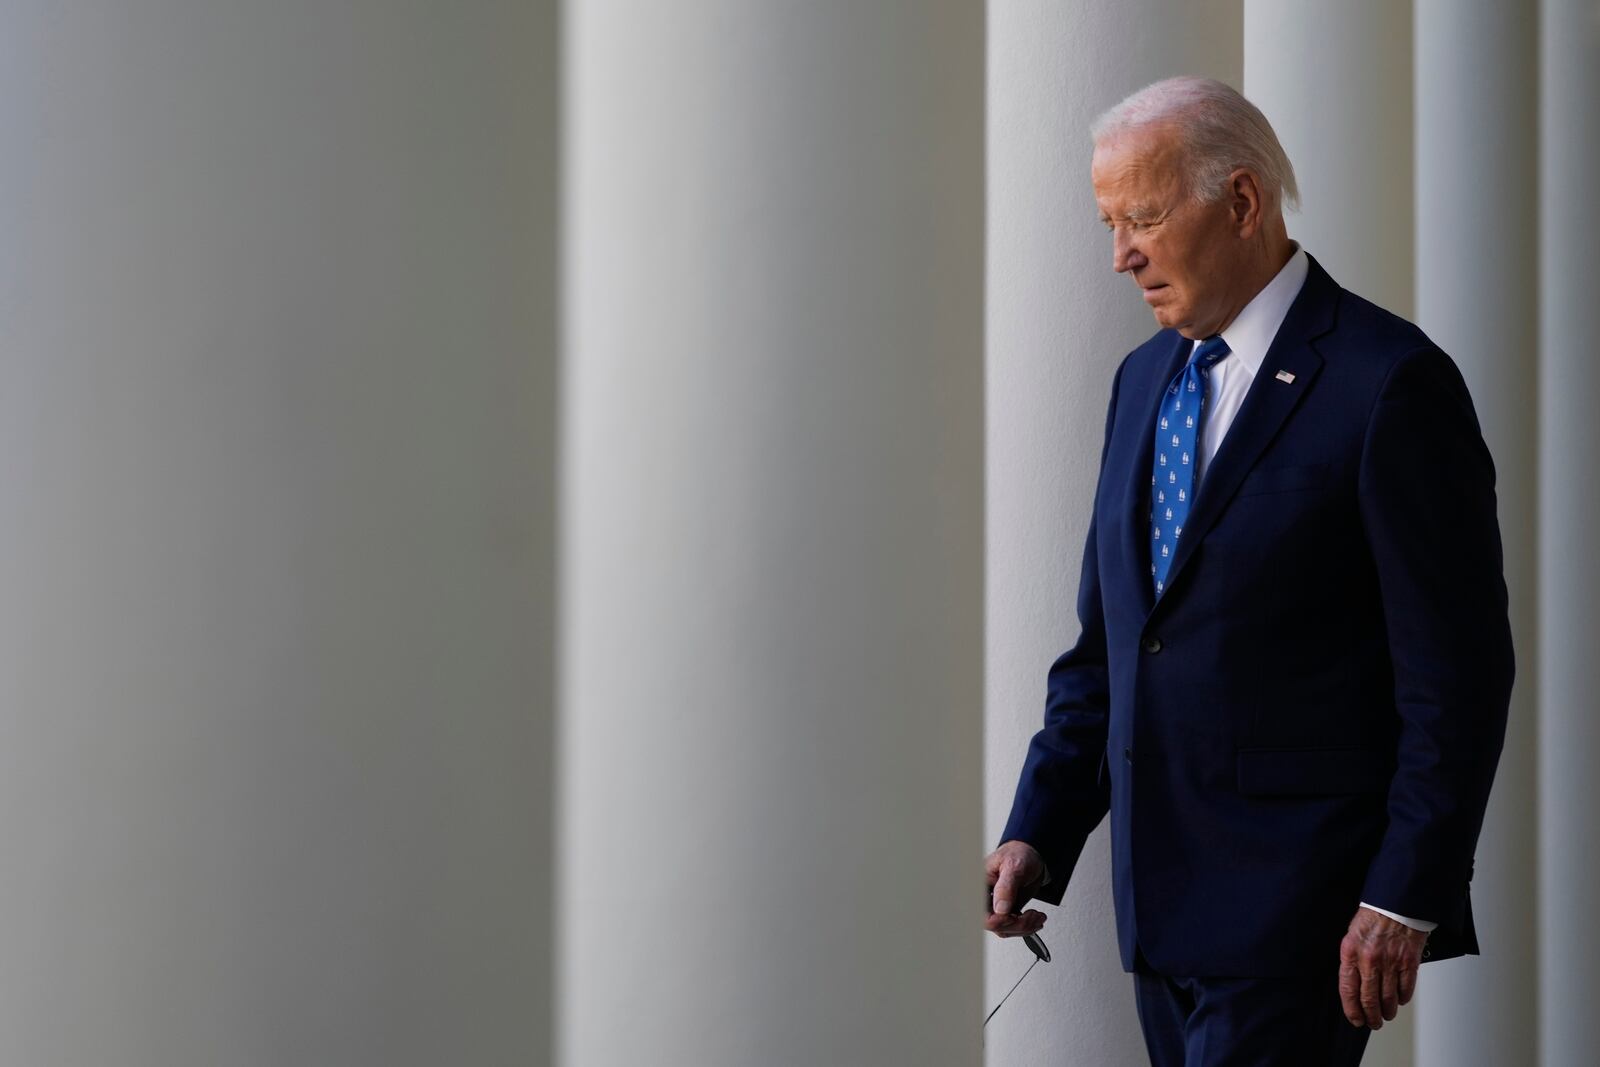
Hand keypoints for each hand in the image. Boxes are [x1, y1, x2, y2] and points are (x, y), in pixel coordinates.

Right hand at [983, 840, 1048, 938]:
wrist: (1031, 855)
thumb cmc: (1019, 854)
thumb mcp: (1014, 866)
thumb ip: (1006, 888)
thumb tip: (1000, 909)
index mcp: (979, 885)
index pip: (981, 912)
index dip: (998, 920)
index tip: (1015, 916)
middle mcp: (985, 897)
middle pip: (993, 924)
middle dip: (1015, 925)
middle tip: (1031, 916)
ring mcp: (996, 905)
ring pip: (1004, 929)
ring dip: (1023, 927)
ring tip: (1036, 916)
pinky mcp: (1006, 910)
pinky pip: (1012, 926)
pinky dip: (1026, 926)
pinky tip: (1034, 918)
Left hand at [1338, 906, 1427, 1028]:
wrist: (1395, 904)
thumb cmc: (1372, 919)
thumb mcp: (1351, 936)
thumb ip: (1351, 961)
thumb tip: (1353, 988)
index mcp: (1350, 952)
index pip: (1348, 990)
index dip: (1351, 1009)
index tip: (1355, 1019)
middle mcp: (1369, 959)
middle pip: (1369, 999)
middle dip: (1371, 1016)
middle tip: (1373, 1023)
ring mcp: (1391, 962)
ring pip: (1388, 998)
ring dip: (1387, 1012)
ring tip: (1386, 1015)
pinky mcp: (1409, 962)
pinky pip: (1406, 989)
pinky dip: (1402, 999)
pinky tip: (1399, 1000)